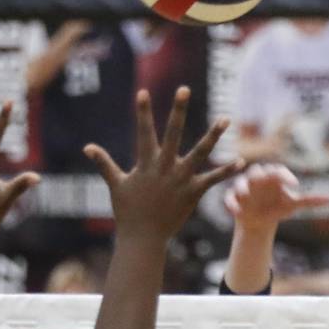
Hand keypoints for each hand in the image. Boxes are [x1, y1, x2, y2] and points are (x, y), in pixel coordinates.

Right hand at [84, 87, 242, 242]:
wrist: (143, 239)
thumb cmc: (128, 212)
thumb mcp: (116, 185)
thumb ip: (104, 164)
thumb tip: (87, 148)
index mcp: (146, 164)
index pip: (143, 132)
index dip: (142, 113)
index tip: (143, 93)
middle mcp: (165, 168)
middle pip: (173, 134)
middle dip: (177, 111)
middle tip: (184, 89)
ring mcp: (180, 179)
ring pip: (200, 152)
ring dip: (213, 136)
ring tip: (226, 119)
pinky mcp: (193, 193)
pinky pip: (212, 179)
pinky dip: (226, 171)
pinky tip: (241, 161)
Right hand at [224, 163, 328, 232]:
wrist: (260, 222)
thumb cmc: (277, 208)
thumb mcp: (293, 205)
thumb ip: (309, 201)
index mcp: (273, 177)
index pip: (279, 171)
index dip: (286, 176)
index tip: (295, 185)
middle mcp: (258, 179)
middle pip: (256, 171)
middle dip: (258, 175)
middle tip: (262, 179)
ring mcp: (244, 188)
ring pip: (240, 182)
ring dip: (242, 187)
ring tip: (246, 195)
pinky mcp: (233, 198)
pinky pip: (229, 197)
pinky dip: (231, 203)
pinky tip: (235, 211)